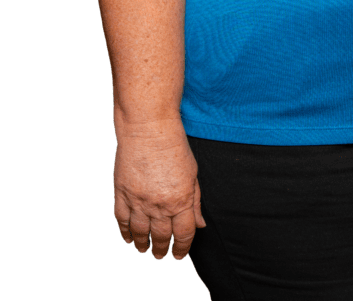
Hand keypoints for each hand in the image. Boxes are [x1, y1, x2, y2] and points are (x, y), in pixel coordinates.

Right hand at [112, 118, 206, 260]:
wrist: (148, 128)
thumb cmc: (174, 146)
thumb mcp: (193, 173)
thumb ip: (195, 201)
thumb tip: (199, 224)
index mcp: (180, 200)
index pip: (183, 234)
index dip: (182, 248)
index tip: (179, 255)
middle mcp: (159, 205)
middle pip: (160, 237)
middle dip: (161, 249)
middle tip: (160, 255)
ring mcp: (138, 200)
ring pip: (140, 233)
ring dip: (142, 244)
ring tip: (144, 250)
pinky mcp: (121, 193)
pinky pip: (122, 220)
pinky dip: (125, 232)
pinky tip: (129, 238)